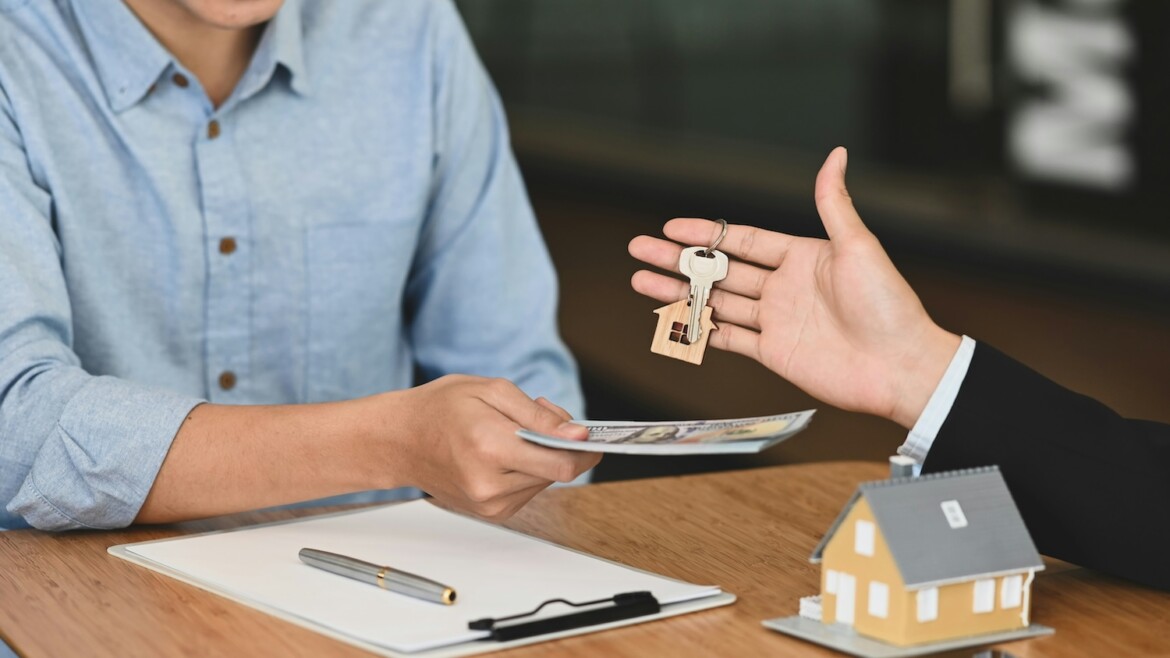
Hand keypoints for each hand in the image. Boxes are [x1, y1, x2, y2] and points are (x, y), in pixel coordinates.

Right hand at [371, 375, 600, 520]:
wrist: (399, 440)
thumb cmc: (440, 409)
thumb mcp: (492, 391)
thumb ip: (540, 415)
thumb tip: (578, 434)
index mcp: (489, 448)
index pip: (561, 464)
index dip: (584, 449)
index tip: (590, 434)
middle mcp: (489, 485)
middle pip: (556, 472)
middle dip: (558, 443)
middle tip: (536, 416)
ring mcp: (488, 504)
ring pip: (544, 482)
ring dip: (541, 456)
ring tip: (512, 432)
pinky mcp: (490, 513)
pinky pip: (528, 491)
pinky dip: (526, 470)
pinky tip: (504, 451)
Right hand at [628, 147, 959, 427]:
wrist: (899, 365)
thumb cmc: (888, 304)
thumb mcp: (858, 245)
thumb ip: (833, 203)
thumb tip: (836, 154)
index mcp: (802, 257)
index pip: (742, 240)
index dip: (706, 233)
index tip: (671, 227)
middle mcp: (784, 287)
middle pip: (720, 270)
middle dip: (678, 260)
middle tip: (640, 249)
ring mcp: (776, 321)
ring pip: (716, 302)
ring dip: (678, 292)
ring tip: (641, 282)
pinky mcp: (773, 353)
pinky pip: (728, 339)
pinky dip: (699, 330)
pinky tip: (672, 320)